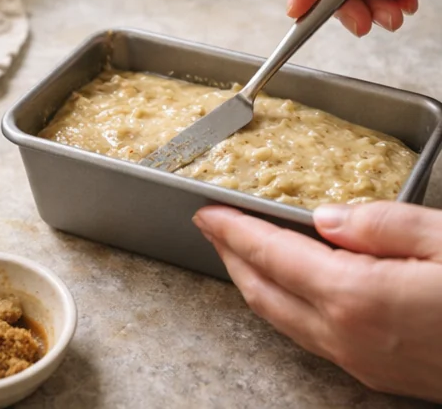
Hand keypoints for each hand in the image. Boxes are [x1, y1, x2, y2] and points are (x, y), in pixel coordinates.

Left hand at [194, 203, 441, 400]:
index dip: (232, 230)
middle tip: (212, 226)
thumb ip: (377, 223)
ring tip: (240, 251)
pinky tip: (293, 288)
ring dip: (255, 284)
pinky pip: (314, 339)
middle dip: (231, 257)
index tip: (205, 210)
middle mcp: (350, 337)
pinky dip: (288, 307)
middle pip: (264, 293)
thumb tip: (325, 218)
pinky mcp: (383, 379)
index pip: (271, 256)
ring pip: (285, 321)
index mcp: (357, 297)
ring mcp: (365, 365)